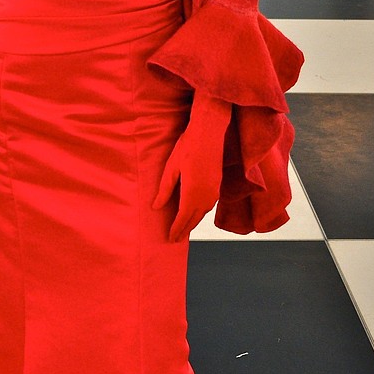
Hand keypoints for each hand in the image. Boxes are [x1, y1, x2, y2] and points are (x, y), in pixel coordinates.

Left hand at [152, 93, 230, 242]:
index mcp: (192, 193)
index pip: (183, 218)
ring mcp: (214, 191)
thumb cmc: (187, 147)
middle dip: (184, 230)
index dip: (176, 230)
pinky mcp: (218, 186)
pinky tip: (195, 213)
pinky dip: (200, 213)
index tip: (170, 239)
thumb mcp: (171, 168)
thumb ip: (165, 190)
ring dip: (193, 222)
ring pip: (202, 213)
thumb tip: (156, 207)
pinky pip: (208, 206)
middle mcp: (206, 196)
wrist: (209, 133)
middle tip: (175, 240)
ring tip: (183, 229)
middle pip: (194, 219)